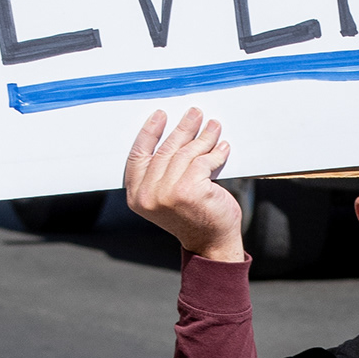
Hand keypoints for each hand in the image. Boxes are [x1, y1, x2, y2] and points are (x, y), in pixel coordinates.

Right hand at [123, 106, 243, 262]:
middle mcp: (148, 195)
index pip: (138, 156)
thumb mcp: (166, 196)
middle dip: (182, 128)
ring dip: (202, 136)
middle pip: (165, 150)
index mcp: (136, 196)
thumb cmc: (192, 217)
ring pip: (186, 153)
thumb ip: (161, 173)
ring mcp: (167, 193)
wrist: (211, 243)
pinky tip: (222, 147)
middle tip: (195, 113)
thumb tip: (174, 135)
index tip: (161, 115)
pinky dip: (215, 153)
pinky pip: (203, 162)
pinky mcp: (189, 190)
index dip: (149, 132)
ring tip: (213, 126)